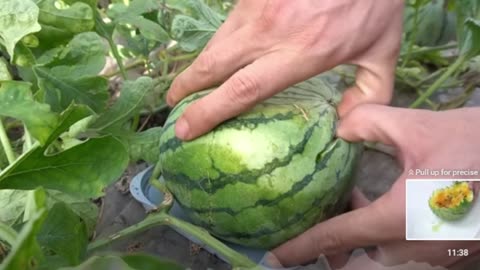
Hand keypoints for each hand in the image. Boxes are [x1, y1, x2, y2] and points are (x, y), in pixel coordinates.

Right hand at [166, 0, 403, 139]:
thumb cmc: (373, 2)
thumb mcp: (383, 51)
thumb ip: (370, 95)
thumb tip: (347, 127)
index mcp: (299, 53)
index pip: (242, 90)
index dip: (208, 112)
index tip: (185, 129)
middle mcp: (269, 33)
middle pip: (213, 66)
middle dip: (186, 89)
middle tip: (173, 106)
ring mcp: (256, 9)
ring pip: (215, 44)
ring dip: (198, 67)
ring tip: (190, 84)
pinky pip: (227, 25)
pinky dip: (218, 45)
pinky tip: (220, 56)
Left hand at [269, 105, 479, 267]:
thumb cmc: (475, 148)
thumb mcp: (418, 127)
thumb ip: (369, 122)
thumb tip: (340, 128)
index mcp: (396, 221)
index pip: (334, 238)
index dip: (300, 248)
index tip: (275, 258)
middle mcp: (411, 248)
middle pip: (358, 266)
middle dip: (335, 256)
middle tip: (320, 235)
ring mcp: (435, 256)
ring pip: (383, 261)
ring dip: (363, 243)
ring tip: (354, 209)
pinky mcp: (453, 253)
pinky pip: (407, 254)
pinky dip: (388, 238)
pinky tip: (388, 205)